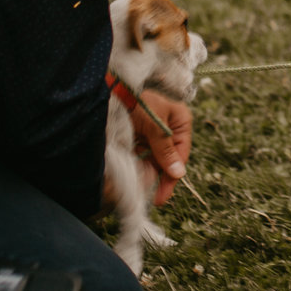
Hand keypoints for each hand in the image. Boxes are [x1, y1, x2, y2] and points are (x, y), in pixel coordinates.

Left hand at [131, 91, 191, 205]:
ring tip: (142, 190)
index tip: (163, 194)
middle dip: (161, 177)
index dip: (173, 175)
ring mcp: (152, 132)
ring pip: (154, 160)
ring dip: (149, 174)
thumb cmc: (136, 101)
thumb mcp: (154, 125)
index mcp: (179, 120)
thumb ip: (165, 149)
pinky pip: (141, 156)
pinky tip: (135, 178)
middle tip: (157, 200)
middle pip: (168, 159)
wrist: (110, 90)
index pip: (181, 153)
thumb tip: (178, 174)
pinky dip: (138, 166)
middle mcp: (168, 127)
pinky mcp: (138, 136)